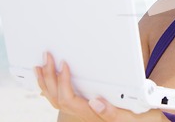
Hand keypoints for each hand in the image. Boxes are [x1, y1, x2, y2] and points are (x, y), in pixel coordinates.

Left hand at [35, 52, 167, 121]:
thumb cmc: (135, 118)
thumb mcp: (127, 116)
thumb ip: (111, 112)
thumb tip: (95, 101)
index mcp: (90, 113)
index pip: (68, 98)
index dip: (63, 81)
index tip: (64, 63)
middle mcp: (82, 113)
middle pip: (56, 98)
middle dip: (49, 77)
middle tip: (46, 58)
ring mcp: (80, 110)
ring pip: (55, 99)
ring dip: (45, 82)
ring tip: (39, 66)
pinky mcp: (82, 106)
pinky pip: (60, 99)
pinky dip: (50, 88)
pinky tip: (47, 81)